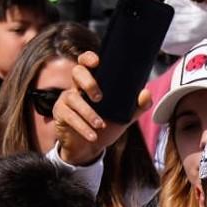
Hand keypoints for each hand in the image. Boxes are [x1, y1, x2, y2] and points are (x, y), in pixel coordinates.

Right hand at [52, 51, 151, 165]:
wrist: (89, 149)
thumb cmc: (105, 128)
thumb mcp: (124, 117)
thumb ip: (137, 106)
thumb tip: (145, 93)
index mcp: (92, 82)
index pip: (86, 62)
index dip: (89, 58)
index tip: (97, 62)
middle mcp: (77, 87)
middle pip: (77, 72)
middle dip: (88, 82)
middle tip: (100, 98)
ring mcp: (66, 100)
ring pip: (73, 98)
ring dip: (88, 112)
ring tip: (100, 125)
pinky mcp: (60, 114)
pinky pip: (69, 117)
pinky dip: (82, 127)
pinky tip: (92, 135)